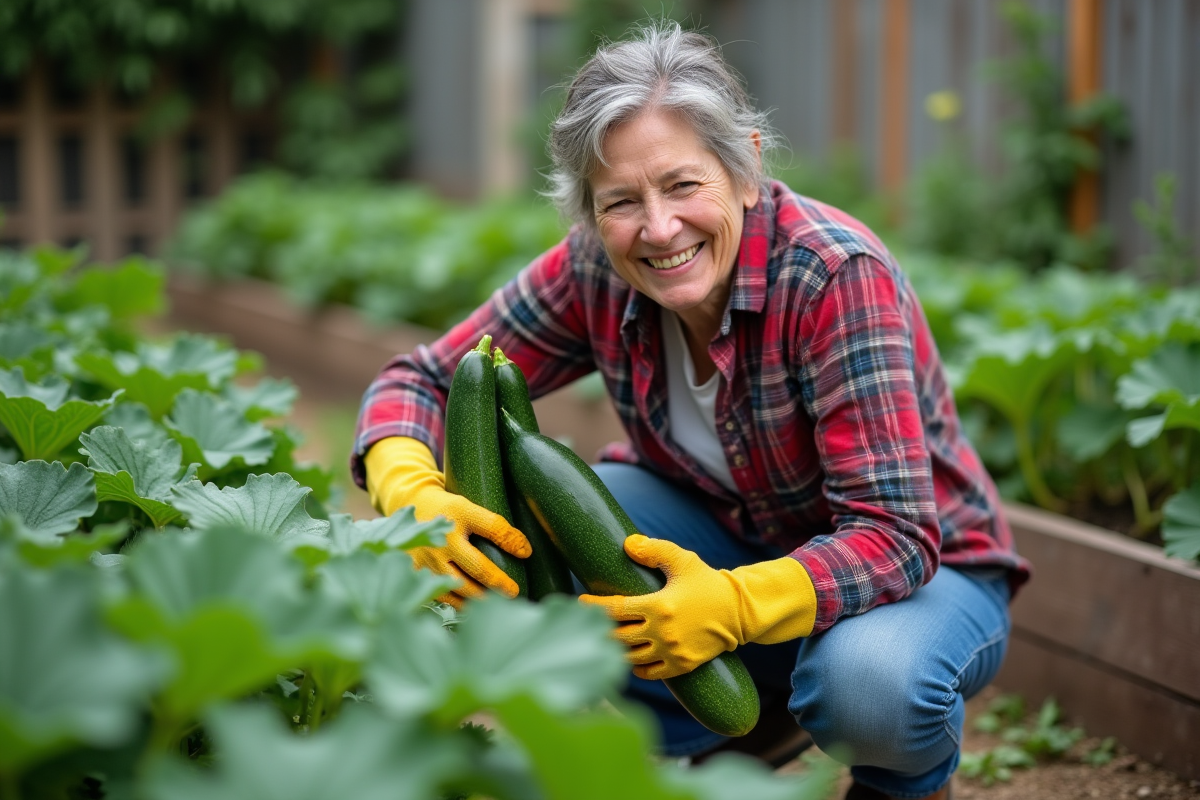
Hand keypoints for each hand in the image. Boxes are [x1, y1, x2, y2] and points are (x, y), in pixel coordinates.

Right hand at [365, 436, 529, 607]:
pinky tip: (474, 607)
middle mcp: (443, 537)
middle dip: (499, 583)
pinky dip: (461, 604)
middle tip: (514, 592)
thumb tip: (525, 552)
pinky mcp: (418, 573)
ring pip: (461, 586)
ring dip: (482, 598)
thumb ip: (496, 526)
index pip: (493, 527)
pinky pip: (444, 595)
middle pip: (478, 566)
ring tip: (498, 603)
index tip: (527, 553)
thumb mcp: (471, 507)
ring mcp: (429, 558)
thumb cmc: (451, 510)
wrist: (412, 507)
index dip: (512, 541)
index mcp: (460, 514)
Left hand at [579, 534, 815, 679]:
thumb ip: (655, 550)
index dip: (594, 606)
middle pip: (617, 636)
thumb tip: (628, 543)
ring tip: (605, 638)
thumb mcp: (684, 561)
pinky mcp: (681, 666)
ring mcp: (671, 652)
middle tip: (588, 622)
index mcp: (659, 606)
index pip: (615, 609)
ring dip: (615, 648)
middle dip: (600, 629)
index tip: (581, 601)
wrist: (738, 612)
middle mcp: (662, 632)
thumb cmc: (708, 583)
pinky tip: (630, 657)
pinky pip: (648, 672)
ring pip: (629, 657)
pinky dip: (635, 667)